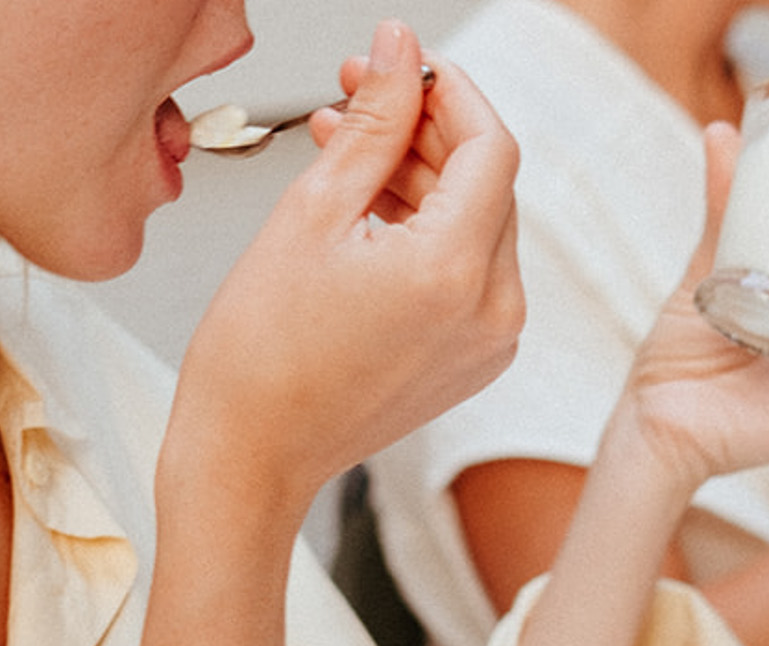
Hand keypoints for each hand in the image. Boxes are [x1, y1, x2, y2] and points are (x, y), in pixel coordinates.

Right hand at [166, 21, 521, 518]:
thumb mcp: (312, 212)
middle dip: (429, 129)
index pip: (491, 147)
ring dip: (424, 176)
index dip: (450, 91)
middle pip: (490, 184)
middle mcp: (496, 312)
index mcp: (457, 274)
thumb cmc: (263, 351)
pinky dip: (431, 229)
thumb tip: (399, 53)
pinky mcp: (479, 358)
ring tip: (346, 148)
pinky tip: (370, 208)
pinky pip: (472, 270)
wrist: (255, 452)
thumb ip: (370, 124)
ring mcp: (494, 341)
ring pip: (481, 224)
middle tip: (359, 93)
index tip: (402, 63)